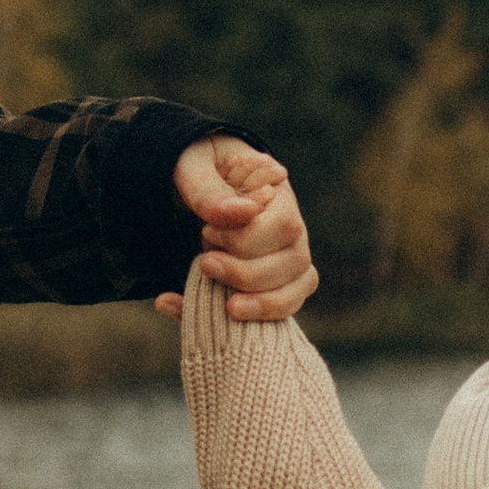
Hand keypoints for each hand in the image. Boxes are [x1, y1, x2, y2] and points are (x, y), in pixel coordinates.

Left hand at [160, 135, 319, 322]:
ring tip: (227, 306)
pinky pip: (284, 308)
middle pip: (296, 260)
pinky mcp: (275, 284)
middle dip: (248, 272)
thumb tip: (241, 213)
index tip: (207, 232)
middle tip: (205, 262)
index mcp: (278, 193)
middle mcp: (291, 228)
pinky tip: (216, 316)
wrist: (193, 187)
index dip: (246, 238)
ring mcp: (287, 258)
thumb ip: (209, 189)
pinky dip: (254, 320)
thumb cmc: (196, 171)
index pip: (283, 224)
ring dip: (262, 303)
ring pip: (297, 288)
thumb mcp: (191, 168)